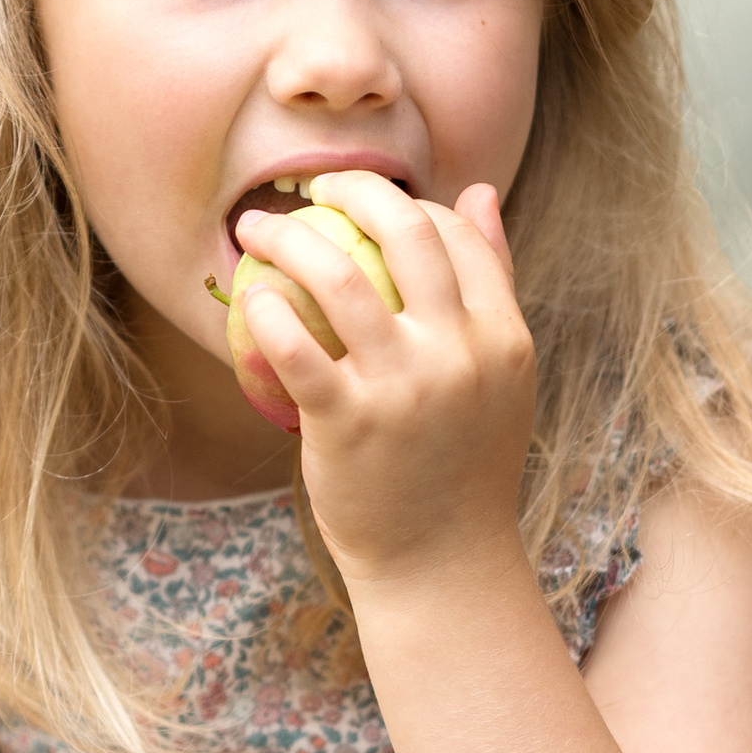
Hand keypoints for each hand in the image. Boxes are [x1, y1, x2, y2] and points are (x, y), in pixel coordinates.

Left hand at [229, 172, 536, 589]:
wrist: (441, 563)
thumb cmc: (461, 465)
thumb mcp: (498, 376)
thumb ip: (493, 286)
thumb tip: (480, 194)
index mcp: (503, 338)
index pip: (458, 237)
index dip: (411, 201)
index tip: (368, 203)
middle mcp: (459, 354)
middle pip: (405, 233)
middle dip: (352, 190)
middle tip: (312, 190)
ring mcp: (404, 388)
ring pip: (340, 278)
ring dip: (288, 237)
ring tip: (254, 229)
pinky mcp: (348, 422)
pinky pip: (294, 347)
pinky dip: (264, 311)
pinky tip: (248, 299)